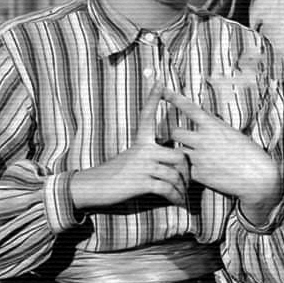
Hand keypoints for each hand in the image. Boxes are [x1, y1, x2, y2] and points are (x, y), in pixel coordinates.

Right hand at [70, 84, 189, 209]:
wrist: (94, 187)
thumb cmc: (116, 173)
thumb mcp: (132, 157)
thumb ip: (151, 153)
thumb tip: (172, 157)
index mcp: (140, 140)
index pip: (148, 115)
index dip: (154, 97)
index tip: (159, 80)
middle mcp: (142, 149)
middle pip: (178, 155)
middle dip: (187, 171)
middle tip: (189, 181)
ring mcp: (141, 165)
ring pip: (174, 174)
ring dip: (182, 188)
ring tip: (184, 196)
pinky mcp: (140, 182)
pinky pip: (166, 188)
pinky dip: (175, 197)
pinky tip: (177, 202)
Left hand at [165, 88, 282, 226]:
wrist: (256, 177)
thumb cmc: (248, 153)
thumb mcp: (232, 133)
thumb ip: (215, 127)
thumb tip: (204, 121)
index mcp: (213, 126)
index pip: (189, 108)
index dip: (174, 98)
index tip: (163, 92)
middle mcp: (203, 139)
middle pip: (175, 132)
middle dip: (177, 135)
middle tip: (181, 139)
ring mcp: (199, 157)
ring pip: (178, 151)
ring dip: (182, 152)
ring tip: (194, 157)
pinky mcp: (198, 174)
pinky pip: (186, 168)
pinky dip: (191, 169)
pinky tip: (203, 172)